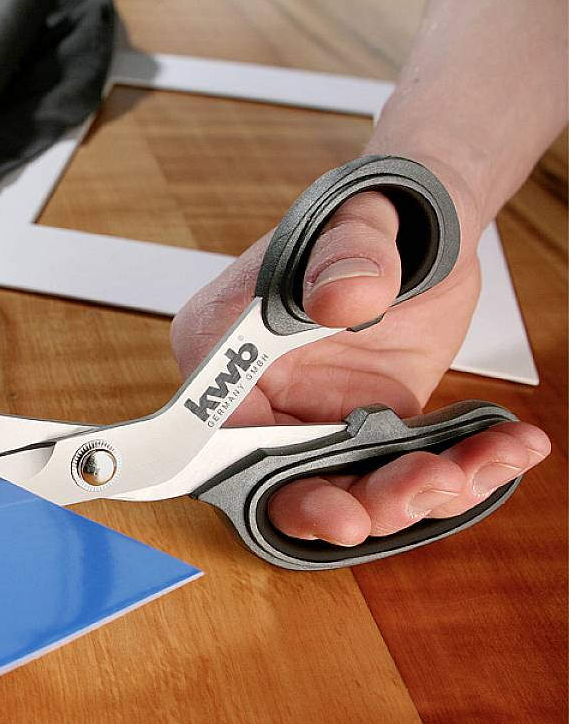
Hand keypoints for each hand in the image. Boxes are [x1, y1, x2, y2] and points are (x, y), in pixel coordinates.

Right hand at [170, 166, 549, 545]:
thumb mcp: (358, 222)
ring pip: (342, 490)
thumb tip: (343, 296)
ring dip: (406, 497)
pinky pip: (397, 474)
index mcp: (223, 343)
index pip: (217, 429)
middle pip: (277, 478)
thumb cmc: (369, 216)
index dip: (262, 476)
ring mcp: (311, 418)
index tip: (323, 506)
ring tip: (462, 470)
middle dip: (341, 507)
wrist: (427, 226)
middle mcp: (258, 392)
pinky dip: (457, 475)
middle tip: (392, 507)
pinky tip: (505, 452)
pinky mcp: (366, 431)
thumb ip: (345, 255)